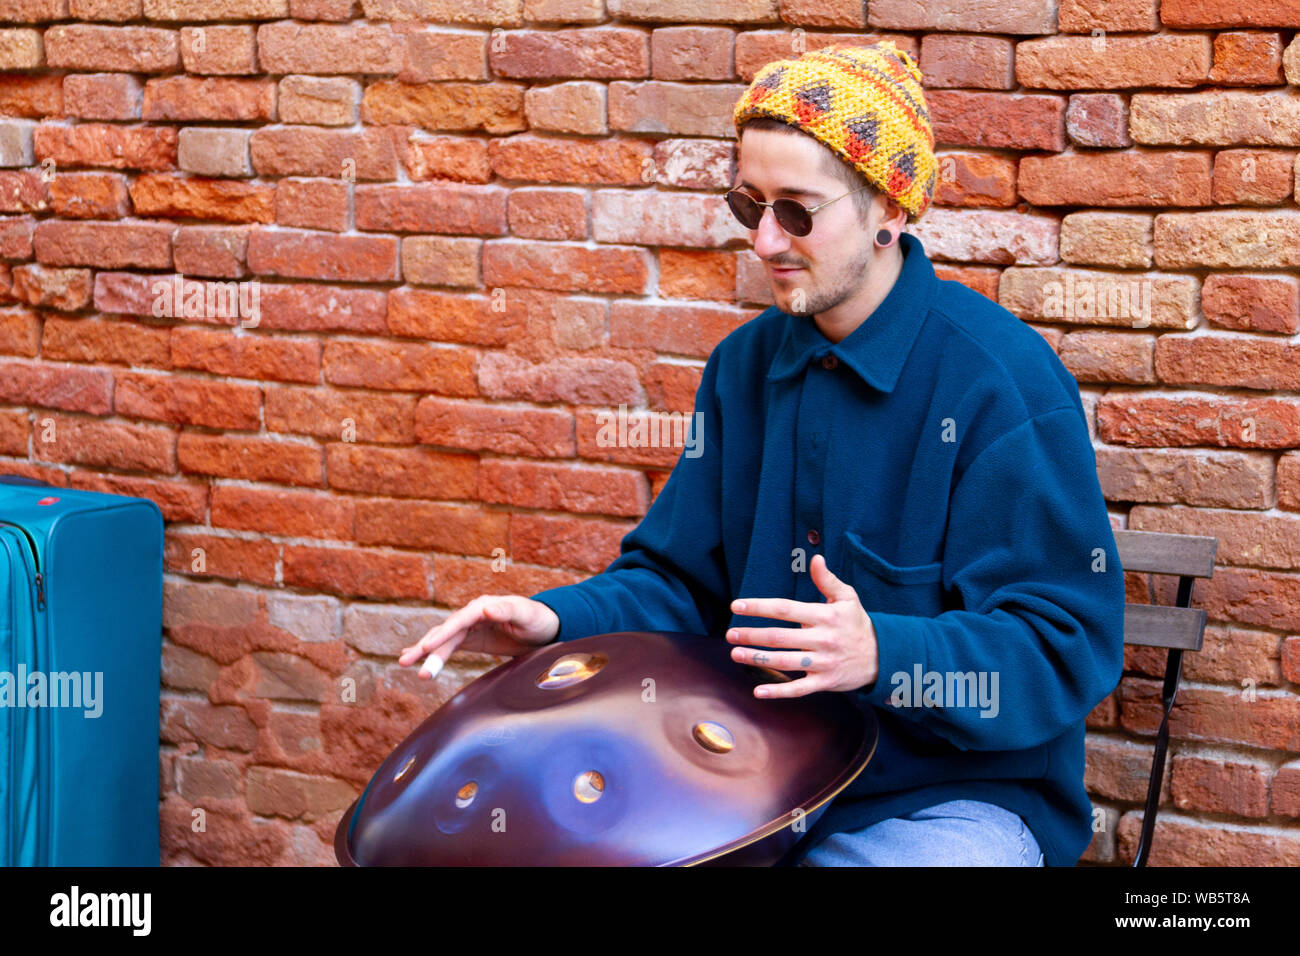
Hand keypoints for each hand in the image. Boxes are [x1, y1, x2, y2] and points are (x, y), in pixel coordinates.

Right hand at [397, 595, 560, 679]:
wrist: (544, 628)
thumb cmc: (537, 619)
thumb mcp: (526, 615)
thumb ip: (507, 610)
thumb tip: (485, 607)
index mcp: (484, 606)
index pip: (460, 620)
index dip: (443, 633)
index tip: (427, 646)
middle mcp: (472, 614)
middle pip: (446, 632)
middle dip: (426, 647)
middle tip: (407, 663)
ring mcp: (469, 627)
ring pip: (442, 640)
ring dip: (424, 653)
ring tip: (404, 663)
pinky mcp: (470, 639)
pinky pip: (446, 646)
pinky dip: (430, 652)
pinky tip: (411, 657)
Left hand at [726, 553, 877, 697]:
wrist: (882, 656)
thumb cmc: (857, 623)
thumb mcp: (847, 598)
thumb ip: (827, 580)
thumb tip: (815, 558)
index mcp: (825, 616)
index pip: (785, 609)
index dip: (759, 607)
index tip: (736, 606)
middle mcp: (823, 639)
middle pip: (780, 637)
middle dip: (752, 635)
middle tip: (730, 634)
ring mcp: (824, 663)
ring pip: (785, 662)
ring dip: (758, 659)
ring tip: (736, 654)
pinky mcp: (825, 682)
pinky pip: (799, 689)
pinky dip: (778, 691)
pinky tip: (758, 691)